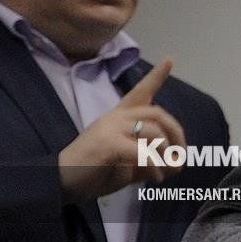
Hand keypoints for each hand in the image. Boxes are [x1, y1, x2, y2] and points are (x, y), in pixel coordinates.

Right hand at [58, 58, 185, 202]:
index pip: (140, 91)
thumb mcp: (126, 165)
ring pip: (153, 131)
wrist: (60, 181)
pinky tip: (156, 177)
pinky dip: (154, 166)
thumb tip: (177, 164)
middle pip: (157, 114)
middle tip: (180, 157)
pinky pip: (143, 151)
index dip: (156, 76)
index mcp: (118, 117)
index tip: (169, 60)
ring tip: (165, 172)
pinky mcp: (108, 143)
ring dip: (165, 153)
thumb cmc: (92, 172)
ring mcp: (111, 127)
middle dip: (176, 134)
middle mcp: (116, 117)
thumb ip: (149, 160)